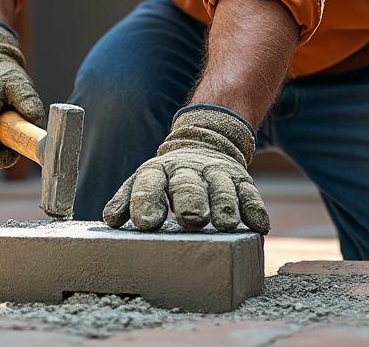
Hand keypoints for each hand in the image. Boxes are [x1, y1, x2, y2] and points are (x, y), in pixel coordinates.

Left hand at [103, 105, 269, 233]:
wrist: (206, 142)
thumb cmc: (169, 177)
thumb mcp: (146, 181)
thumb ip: (127, 200)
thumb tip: (110, 219)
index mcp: (159, 171)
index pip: (149, 184)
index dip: (145, 202)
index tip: (144, 222)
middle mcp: (188, 170)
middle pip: (188, 185)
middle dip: (190, 201)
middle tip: (191, 219)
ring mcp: (217, 174)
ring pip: (221, 188)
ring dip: (224, 205)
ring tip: (226, 224)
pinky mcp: (241, 181)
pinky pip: (250, 194)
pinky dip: (255, 209)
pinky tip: (259, 225)